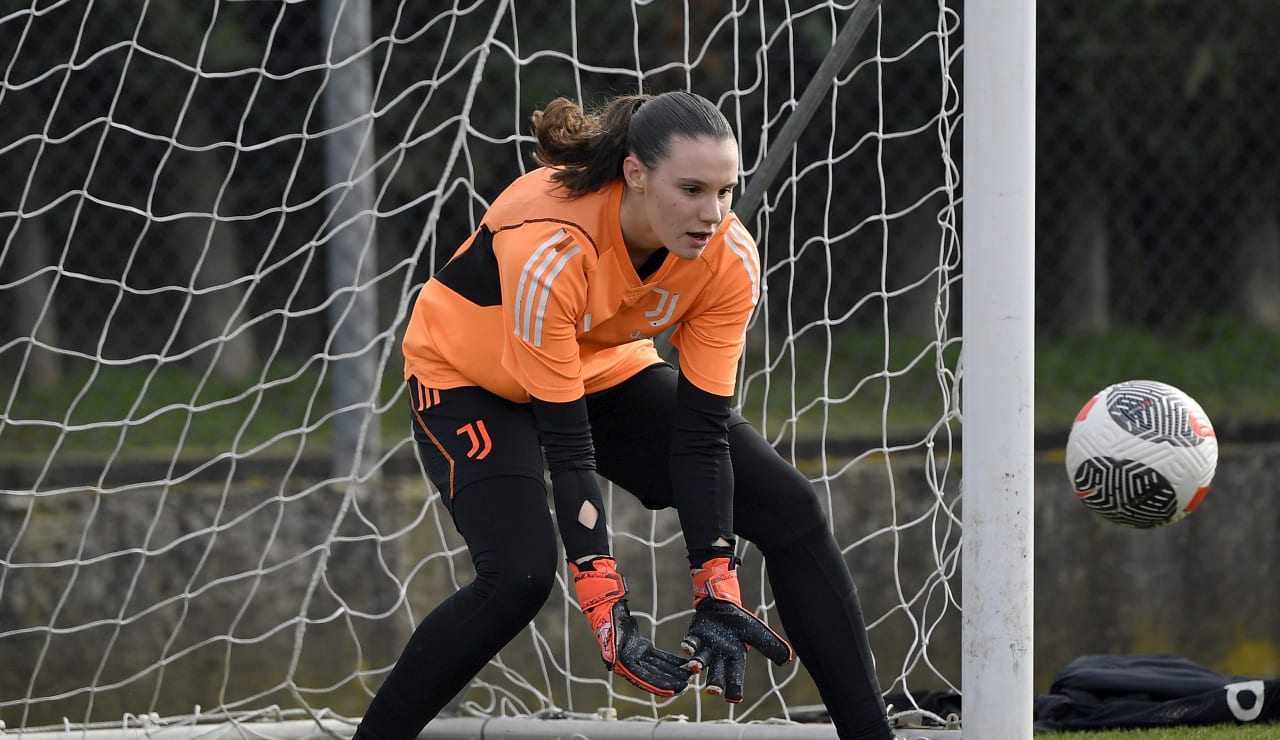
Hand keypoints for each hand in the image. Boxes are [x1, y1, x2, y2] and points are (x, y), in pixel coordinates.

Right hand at [570, 558, 692, 696]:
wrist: (609, 612)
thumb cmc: (608, 625)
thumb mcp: (610, 638)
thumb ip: (610, 652)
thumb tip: (610, 666)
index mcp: (625, 665)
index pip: (644, 679)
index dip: (658, 686)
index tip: (673, 692)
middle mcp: (633, 664)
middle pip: (655, 676)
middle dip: (670, 682)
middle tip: (686, 687)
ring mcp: (639, 656)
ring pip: (660, 667)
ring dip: (673, 672)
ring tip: (688, 677)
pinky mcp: (645, 648)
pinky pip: (660, 656)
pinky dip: (671, 661)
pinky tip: (683, 664)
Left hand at [680, 556, 793, 701]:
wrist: (723, 605)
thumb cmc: (740, 622)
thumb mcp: (757, 632)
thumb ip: (769, 646)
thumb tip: (788, 659)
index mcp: (735, 658)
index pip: (736, 677)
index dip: (734, 688)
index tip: (734, 698)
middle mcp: (719, 657)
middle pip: (716, 674)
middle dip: (714, 683)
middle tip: (713, 691)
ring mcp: (706, 648)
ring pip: (701, 661)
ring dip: (697, 665)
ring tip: (695, 668)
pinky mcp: (695, 637)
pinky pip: (691, 643)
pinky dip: (688, 646)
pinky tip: (686, 647)